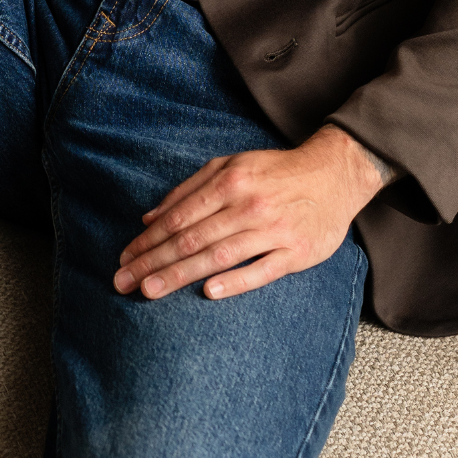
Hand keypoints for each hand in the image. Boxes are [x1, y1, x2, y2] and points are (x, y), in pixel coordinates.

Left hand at [113, 126, 386, 301]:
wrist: (335, 174)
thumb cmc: (275, 172)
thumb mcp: (231, 165)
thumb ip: (188, 189)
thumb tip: (148, 217)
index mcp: (229, 182)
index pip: (179, 217)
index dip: (148, 240)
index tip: (123, 258)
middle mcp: (248, 205)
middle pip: (191, 239)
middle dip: (152, 262)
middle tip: (122, 282)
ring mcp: (273, 230)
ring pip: (219, 256)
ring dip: (180, 274)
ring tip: (150, 291)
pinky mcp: (296, 252)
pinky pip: (261, 270)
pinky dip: (235, 281)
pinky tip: (209, 292)